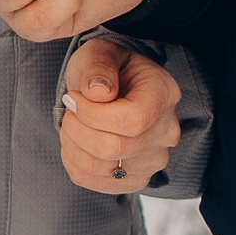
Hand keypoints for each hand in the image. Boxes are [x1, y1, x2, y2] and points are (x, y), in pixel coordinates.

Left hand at [59, 37, 183, 194]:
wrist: (114, 89)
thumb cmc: (107, 69)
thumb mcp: (99, 52)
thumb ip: (97, 66)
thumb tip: (98, 93)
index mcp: (164, 94)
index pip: (132, 121)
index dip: (92, 114)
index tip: (73, 97)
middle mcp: (166, 131)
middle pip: (113, 148)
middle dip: (77, 128)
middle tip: (69, 109)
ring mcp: (154, 159)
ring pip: (100, 168)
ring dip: (72, 145)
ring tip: (71, 123)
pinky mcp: (135, 179)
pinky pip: (94, 181)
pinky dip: (74, 162)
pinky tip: (76, 142)